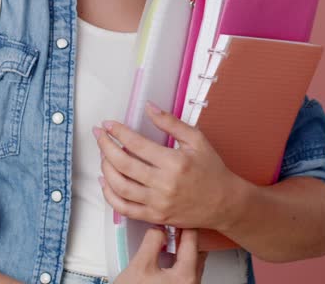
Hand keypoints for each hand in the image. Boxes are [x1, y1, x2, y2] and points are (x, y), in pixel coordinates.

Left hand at [93, 101, 245, 231]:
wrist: (225, 203)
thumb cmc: (212, 170)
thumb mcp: (197, 140)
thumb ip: (171, 123)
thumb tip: (149, 107)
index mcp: (174, 162)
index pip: (137, 144)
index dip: (118, 132)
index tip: (109, 124)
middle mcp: (163, 184)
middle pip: (123, 164)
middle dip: (105, 147)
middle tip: (99, 135)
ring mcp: (157, 203)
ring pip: (120, 187)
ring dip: (106, 168)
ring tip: (102, 155)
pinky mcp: (155, 217)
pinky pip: (125, 208)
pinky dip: (110, 195)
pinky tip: (105, 181)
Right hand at [112, 226, 207, 283]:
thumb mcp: (140, 266)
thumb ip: (151, 242)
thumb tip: (158, 229)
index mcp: (186, 276)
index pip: (192, 240)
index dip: (184, 223)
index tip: (179, 214)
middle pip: (196, 251)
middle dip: (186, 235)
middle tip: (175, 223)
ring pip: (192, 262)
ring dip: (183, 248)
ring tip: (170, 238)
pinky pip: (186, 271)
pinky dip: (180, 260)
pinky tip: (168, 255)